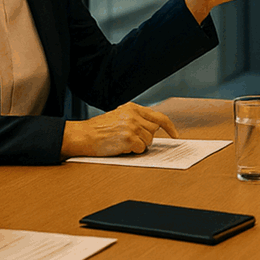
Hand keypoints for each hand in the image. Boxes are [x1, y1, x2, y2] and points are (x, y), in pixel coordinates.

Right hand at [61, 102, 178, 156]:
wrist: (83, 135)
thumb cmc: (99, 129)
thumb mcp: (118, 116)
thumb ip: (135, 119)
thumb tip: (153, 129)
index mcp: (132, 108)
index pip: (158, 116)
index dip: (169, 126)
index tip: (175, 135)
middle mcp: (133, 115)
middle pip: (154, 130)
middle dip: (146, 137)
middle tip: (131, 140)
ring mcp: (132, 126)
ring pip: (148, 141)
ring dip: (138, 145)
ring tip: (122, 142)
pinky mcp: (128, 138)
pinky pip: (140, 149)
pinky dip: (133, 151)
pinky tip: (121, 147)